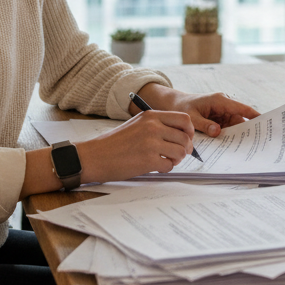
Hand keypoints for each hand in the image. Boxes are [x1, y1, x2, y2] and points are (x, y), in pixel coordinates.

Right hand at [77, 108, 195, 181]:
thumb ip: (157, 125)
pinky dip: (166, 168)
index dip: (189, 131)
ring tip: (166, 161)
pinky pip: (169, 165)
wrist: (95, 156)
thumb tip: (181, 135)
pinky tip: (156, 167)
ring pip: (180, 152)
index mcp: (151, 116)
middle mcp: (153, 127)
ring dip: (177, 159)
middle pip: (185, 137)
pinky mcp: (148, 160)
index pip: (184, 119)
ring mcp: (151, 143)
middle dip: (186, 148)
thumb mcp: (137, 124)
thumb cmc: (115, 142)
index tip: (186, 139)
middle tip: (178, 154)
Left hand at [134, 84, 259, 137]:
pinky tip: (232, 147)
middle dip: (247, 130)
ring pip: (234, 125)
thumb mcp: (191, 117)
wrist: (174, 104)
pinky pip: (227, 128)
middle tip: (256, 144)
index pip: (241, 108)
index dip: (254, 115)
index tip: (265, 122)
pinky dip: (229, 137)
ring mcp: (222, 112)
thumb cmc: (182, 108)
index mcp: (220, 100)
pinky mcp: (219, 119)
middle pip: (240, 119)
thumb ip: (204, 124)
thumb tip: (218, 131)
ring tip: (246, 149)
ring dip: (237, 136)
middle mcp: (224, 105)